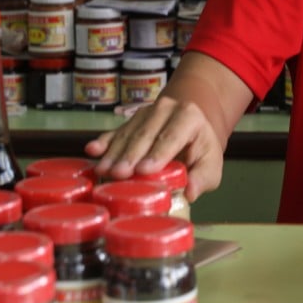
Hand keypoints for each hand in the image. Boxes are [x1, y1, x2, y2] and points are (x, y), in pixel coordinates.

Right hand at [85, 96, 224, 201]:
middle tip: (119, 174)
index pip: (172, 136)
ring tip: (104, 171)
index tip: (144, 170)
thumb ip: (202, 178)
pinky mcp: (130, 121)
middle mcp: (166, 109)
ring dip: (115, 153)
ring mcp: (145, 113)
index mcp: (189, 116)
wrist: (191, 128)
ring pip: (128, 133)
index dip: (158, 153)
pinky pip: (115, 131)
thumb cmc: (200, 150)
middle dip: (131, 155)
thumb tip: (189, 193)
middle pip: (146, 134)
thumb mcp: (210, 165)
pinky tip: (92, 150)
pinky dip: (104, 142)